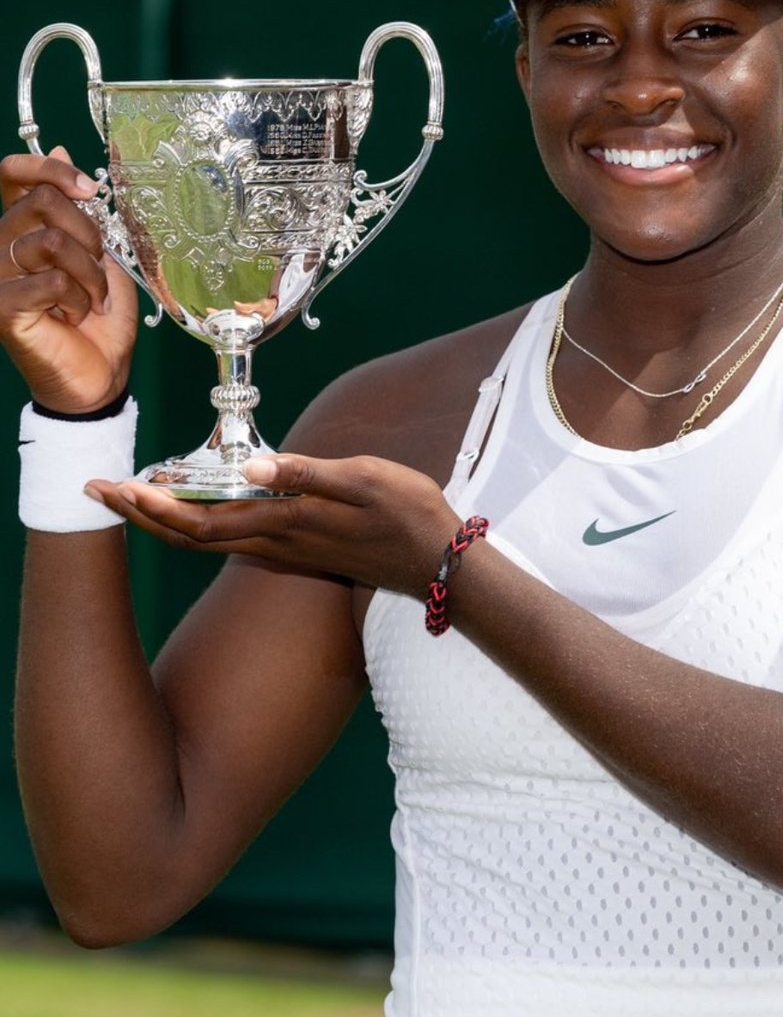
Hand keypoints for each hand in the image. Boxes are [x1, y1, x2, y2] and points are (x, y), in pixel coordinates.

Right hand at [0, 148, 137, 411]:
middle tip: (98, 269)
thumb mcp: (102, 255)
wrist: (100, 376)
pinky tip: (74, 316)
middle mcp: (2, 246)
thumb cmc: (100, 318)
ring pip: (50, 241)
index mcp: (24, 228)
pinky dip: (78, 298)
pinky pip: (50, 280)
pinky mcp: (3, 307)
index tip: (88, 189)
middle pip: (41, 201)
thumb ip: (81, 207)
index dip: (48, 169)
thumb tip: (59, 146)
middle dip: (87, 233)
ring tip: (90, 301)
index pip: (13, 174)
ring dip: (89, 274)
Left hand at [87, 453, 461, 595]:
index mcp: (285, 523)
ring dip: (165, 522)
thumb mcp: (365, 482)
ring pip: (208, 542)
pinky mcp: (299, 550)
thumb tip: (250, 467)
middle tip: (98, 490)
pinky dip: (199, 526)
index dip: (153, 507)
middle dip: (141, 516)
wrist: (438, 561)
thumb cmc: (407, 513)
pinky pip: (232, 542)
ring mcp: (286, 550)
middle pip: (191, 537)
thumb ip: (307, 475)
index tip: (114, 486)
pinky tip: (194, 512)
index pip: (202, 521)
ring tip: (133, 498)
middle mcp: (276, 543)